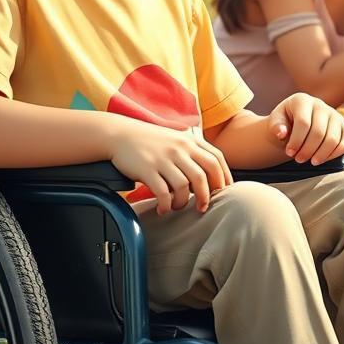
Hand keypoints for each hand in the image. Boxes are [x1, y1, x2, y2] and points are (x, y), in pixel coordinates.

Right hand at [109, 121, 232, 215]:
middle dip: (207, 195)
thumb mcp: (176, 139)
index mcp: (189, 140)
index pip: (216, 159)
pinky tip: (163, 208)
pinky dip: (166, 205)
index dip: (224, 178)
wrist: (120, 134)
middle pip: (204, 175)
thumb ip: (194, 152)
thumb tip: (212, 176)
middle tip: (203, 207)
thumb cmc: (150, 141)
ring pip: (184, 186)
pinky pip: (163, 193)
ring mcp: (163, 158)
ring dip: (183, 202)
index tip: (222, 192)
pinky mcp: (147, 169)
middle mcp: (179, 148)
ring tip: (177, 206)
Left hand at [269, 93, 343, 164]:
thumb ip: (276, 126)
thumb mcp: (276, 121)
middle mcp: (321, 105)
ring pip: (333, 138)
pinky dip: (336, 153)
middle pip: (319, 132)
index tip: (289, 152)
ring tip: (310, 161)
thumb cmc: (285, 121)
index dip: (296, 140)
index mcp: (302, 100)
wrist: (296, 122)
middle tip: (299, 159)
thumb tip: (281, 133)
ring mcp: (335, 115)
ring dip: (321, 154)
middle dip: (308, 150)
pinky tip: (323, 159)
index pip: (303, 123)